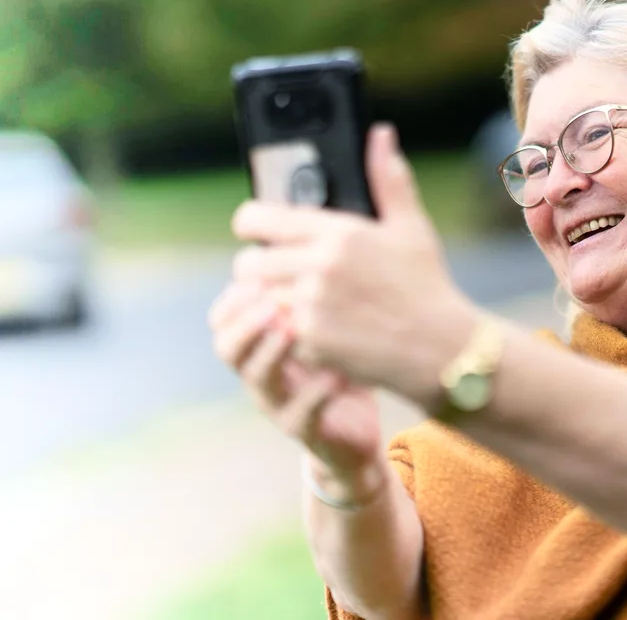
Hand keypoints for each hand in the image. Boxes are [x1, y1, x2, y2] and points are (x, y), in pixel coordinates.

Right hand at [208, 281, 382, 480]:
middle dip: (245, 321)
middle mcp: (262, 376)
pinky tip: (337, 373)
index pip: (224, 320)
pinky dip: (318, 391)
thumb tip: (306, 238)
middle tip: (269, 300)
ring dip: (273, 350)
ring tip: (294, 328)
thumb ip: (310, 294)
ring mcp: (279, 405)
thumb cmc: (340, 369)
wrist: (356, 434)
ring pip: (259, 378)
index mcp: (260, 347)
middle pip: (229, 348)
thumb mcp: (324, 329)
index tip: (257, 271)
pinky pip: (303, 412)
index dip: (234, 297)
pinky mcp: (305, 431)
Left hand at [228, 124, 476, 410]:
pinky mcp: (311, 342)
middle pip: (249, 264)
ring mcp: (312, 307)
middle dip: (260, 269)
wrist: (441, 348)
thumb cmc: (425, 285)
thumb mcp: (410, 227)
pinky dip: (295, 334)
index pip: (257, 219)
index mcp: (338, 233)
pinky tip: (325, 331)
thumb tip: (381, 133)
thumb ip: (388, 179)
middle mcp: (319, 267)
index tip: (257, 231)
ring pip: (262, 301)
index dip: (250, 224)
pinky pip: (280, 332)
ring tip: (307, 303)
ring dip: (276, 302)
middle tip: (284, 274)